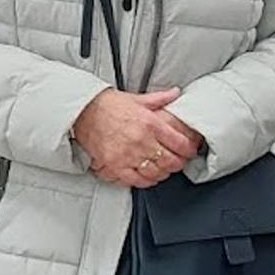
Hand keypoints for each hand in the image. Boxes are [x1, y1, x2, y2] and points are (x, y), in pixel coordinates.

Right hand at [73, 88, 202, 188]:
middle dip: (179, 163)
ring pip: (156, 173)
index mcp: (151, 123)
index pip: (180, 143)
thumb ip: (160, 99)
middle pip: (171, 161)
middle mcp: (142, 141)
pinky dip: (146, 181)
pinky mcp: (116, 165)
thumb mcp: (138, 99)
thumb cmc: (109, 105)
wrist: (84, 111)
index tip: (190, 151)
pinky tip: (149, 176)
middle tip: (179, 162)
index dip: (189, 150)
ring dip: (164, 173)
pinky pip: (137, 180)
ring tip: (165, 169)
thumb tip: (175, 93)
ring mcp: (129, 155)